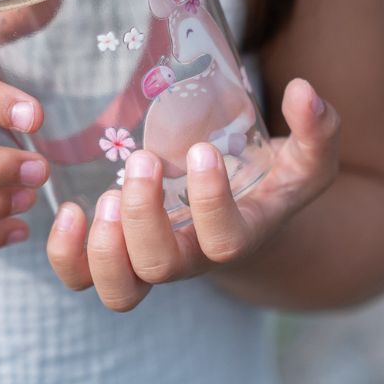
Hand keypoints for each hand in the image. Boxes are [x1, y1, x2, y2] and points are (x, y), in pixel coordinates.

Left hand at [46, 78, 339, 310]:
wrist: (237, 215)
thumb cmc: (267, 180)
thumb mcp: (303, 158)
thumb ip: (317, 130)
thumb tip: (306, 92)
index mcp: (236, 238)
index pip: (225, 242)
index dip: (210, 203)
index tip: (202, 151)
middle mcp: (190, 258)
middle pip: (162, 267)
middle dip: (144, 215)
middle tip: (143, 160)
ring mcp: (148, 262)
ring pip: (119, 291)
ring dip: (104, 248)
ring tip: (105, 196)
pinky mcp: (113, 254)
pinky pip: (80, 278)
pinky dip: (67, 255)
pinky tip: (69, 210)